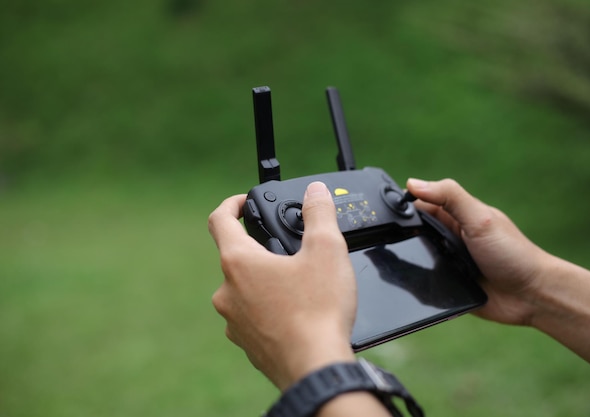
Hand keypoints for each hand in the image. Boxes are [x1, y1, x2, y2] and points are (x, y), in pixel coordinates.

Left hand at [208, 182, 356, 390]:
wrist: (315, 369)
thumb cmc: (317, 312)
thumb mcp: (326, 250)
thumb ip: (319, 214)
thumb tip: (315, 193)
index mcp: (239, 262)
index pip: (220, 220)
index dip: (232, 204)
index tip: (245, 202)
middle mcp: (228, 292)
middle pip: (237, 256)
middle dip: (262, 248)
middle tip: (291, 249)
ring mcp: (234, 321)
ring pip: (245, 288)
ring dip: (266, 280)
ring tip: (298, 284)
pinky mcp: (247, 343)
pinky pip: (253, 316)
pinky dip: (269, 308)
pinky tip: (296, 312)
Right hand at [407, 178, 589, 385]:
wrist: (531, 295)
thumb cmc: (512, 253)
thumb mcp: (480, 218)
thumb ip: (450, 197)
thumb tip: (413, 183)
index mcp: (454, 215)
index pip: (419, 204)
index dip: (402, 205)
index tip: (385, 212)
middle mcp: (448, 236)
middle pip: (412, 232)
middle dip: (401, 236)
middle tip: (388, 243)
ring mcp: (446, 261)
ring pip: (414, 258)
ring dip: (408, 262)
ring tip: (396, 266)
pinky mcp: (446, 285)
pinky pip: (422, 284)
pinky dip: (416, 284)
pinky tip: (409, 286)